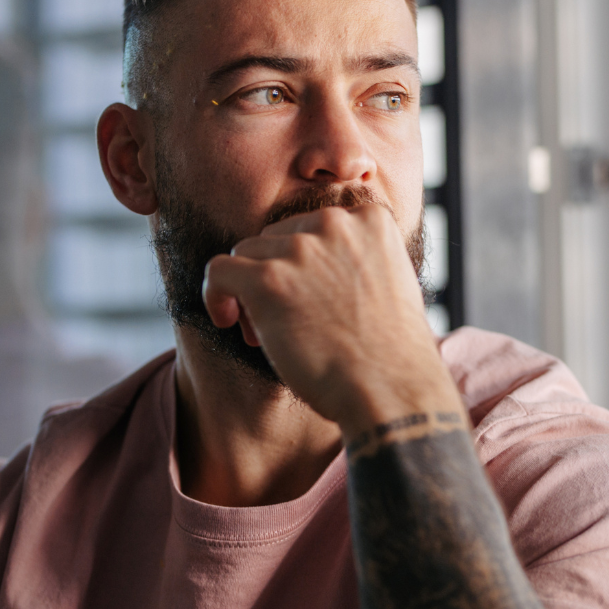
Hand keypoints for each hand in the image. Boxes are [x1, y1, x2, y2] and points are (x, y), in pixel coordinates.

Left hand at [201, 205, 463, 438]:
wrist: (392, 388)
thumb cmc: (393, 352)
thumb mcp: (392, 283)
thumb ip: (357, 259)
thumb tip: (311, 266)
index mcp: (372, 220)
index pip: (316, 224)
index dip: (305, 261)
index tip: (307, 295)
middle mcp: (336, 223)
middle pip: (278, 236)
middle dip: (276, 273)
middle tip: (287, 320)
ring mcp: (301, 249)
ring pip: (247, 253)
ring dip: (250, 290)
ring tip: (265, 332)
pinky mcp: (268, 279)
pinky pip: (219, 271)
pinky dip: (216, 295)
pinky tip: (227, 319)